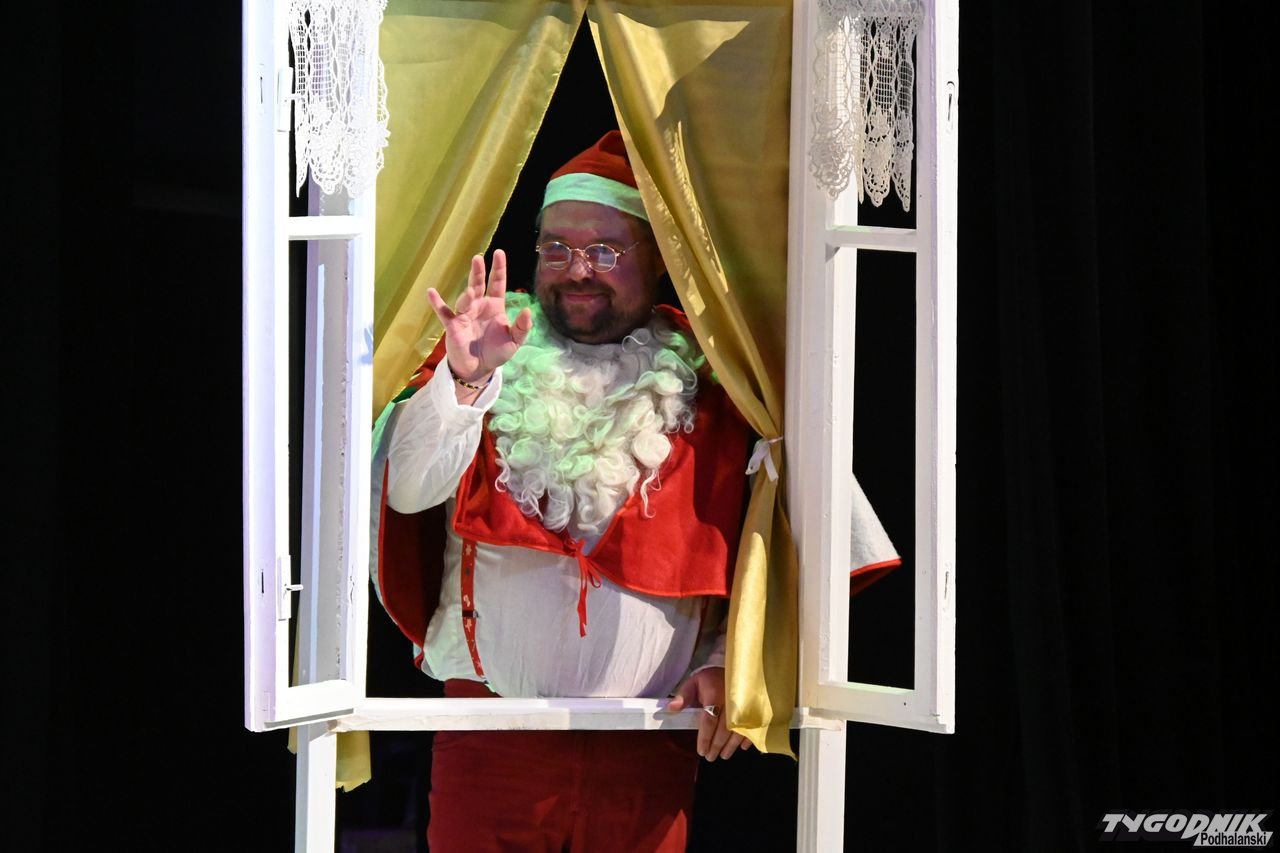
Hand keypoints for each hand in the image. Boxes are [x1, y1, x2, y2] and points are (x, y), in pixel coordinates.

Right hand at [426, 250, 532, 382]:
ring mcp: (465, 314)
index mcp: (495, 306)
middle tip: (478, 258)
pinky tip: (431, 292)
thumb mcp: (515, 341)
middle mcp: (479, 306)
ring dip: (467, 295)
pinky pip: (444, 313)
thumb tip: (528, 310)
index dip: (498, 268)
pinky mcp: (453, 326)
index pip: (497, 283)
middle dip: (478, 271)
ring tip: (471, 293)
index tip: (499, 252)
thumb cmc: (497, 352)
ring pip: (464, 299)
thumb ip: (522, 327)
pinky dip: (437, 303)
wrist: (479, 369)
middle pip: (478, 284)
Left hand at [666, 667, 750, 761]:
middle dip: (716, 745)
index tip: (701, 750)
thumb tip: (671, 708)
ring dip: (731, 746)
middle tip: (710, 757)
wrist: (733, 668)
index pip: (709, 721)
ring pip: (738, 731)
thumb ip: (683, 696)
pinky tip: (742, 747)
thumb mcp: (694, 682)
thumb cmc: (710, 678)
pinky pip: (752, 726)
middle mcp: (731, 702)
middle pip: (724, 729)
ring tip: (723, 755)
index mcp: (714, 695)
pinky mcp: (754, 707)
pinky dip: (747, 738)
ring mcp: (745, 705)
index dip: (705, 738)